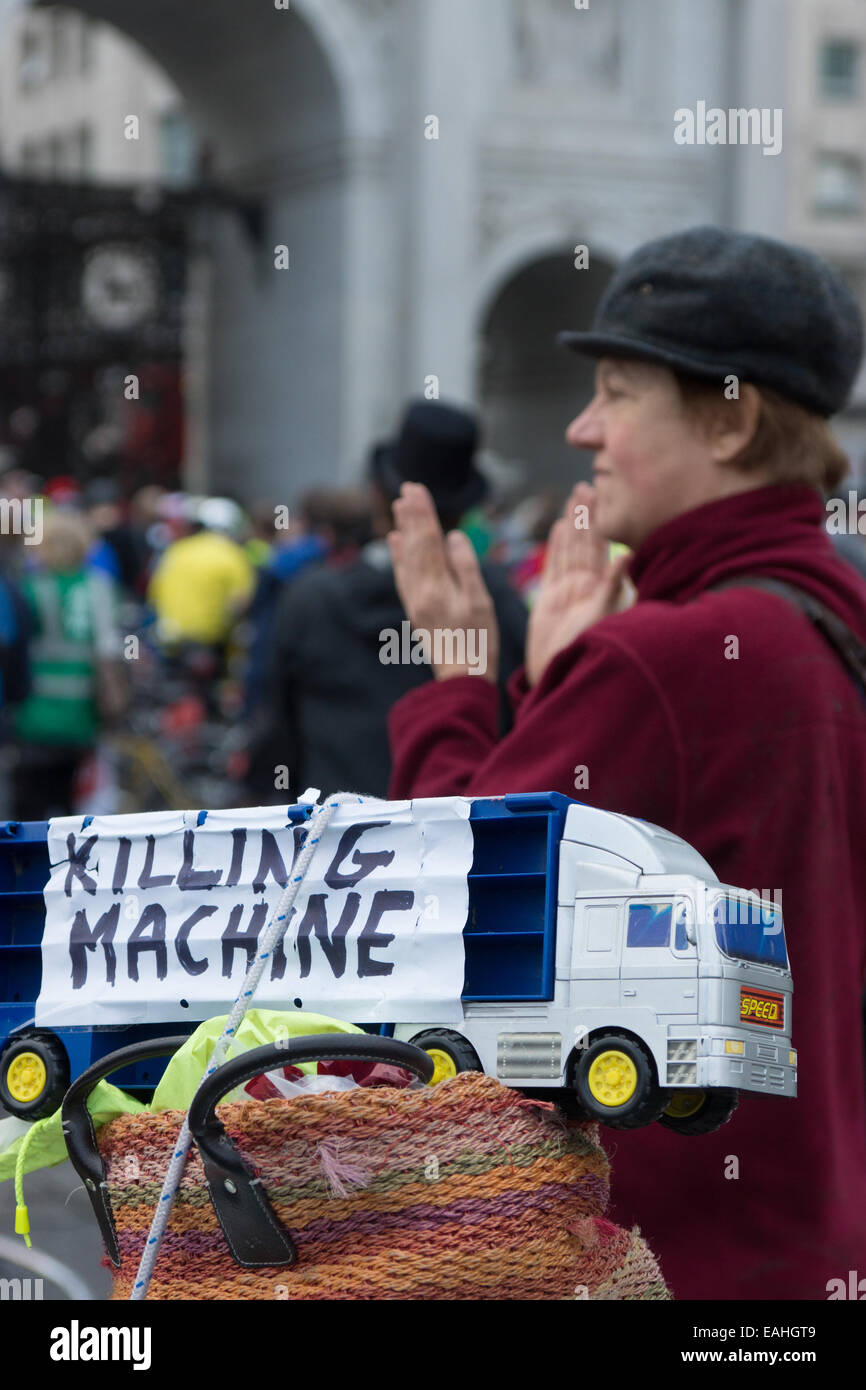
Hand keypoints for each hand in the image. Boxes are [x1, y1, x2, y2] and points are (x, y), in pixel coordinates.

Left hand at [388, 483, 498, 681]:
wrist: (461, 679)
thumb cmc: (479, 643)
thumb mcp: (481, 603)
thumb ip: (466, 568)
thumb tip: (454, 537)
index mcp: (437, 587)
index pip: (428, 541)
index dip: (423, 514)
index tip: (418, 489)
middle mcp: (420, 591)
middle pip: (414, 545)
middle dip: (411, 514)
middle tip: (407, 487)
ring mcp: (415, 601)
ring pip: (406, 557)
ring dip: (403, 529)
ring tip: (398, 506)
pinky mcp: (415, 609)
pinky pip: (403, 575)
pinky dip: (398, 555)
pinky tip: (394, 540)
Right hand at [525, 482, 630, 686]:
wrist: (559, 676)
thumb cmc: (585, 651)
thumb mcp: (602, 617)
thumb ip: (613, 586)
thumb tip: (628, 554)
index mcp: (600, 587)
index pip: (601, 545)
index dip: (600, 520)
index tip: (603, 493)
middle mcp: (585, 586)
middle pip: (585, 542)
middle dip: (586, 514)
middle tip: (587, 485)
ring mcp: (567, 592)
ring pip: (569, 550)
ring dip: (572, 525)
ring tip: (573, 499)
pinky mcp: (549, 601)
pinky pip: (553, 567)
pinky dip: (556, 547)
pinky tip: (559, 528)